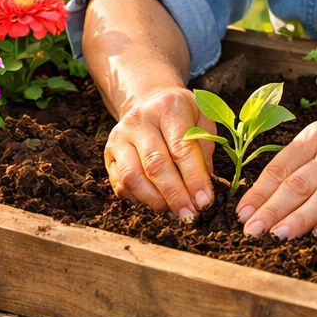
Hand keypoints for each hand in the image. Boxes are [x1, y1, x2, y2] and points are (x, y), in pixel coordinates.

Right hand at [103, 87, 216, 221]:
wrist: (151, 101)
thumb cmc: (184, 116)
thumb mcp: (203, 122)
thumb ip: (205, 154)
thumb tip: (207, 191)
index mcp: (168, 108)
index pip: (181, 148)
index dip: (194, 179)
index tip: (206, 201)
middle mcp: (139, 120)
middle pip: (155, 165)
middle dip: (175, 196)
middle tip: (190, 216)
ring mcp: (120, 137)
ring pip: (133, 178)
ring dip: (156, 201)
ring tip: (175, 212)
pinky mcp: (109, 155)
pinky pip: (121, 185)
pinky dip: (140, 201)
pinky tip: (157, 204)